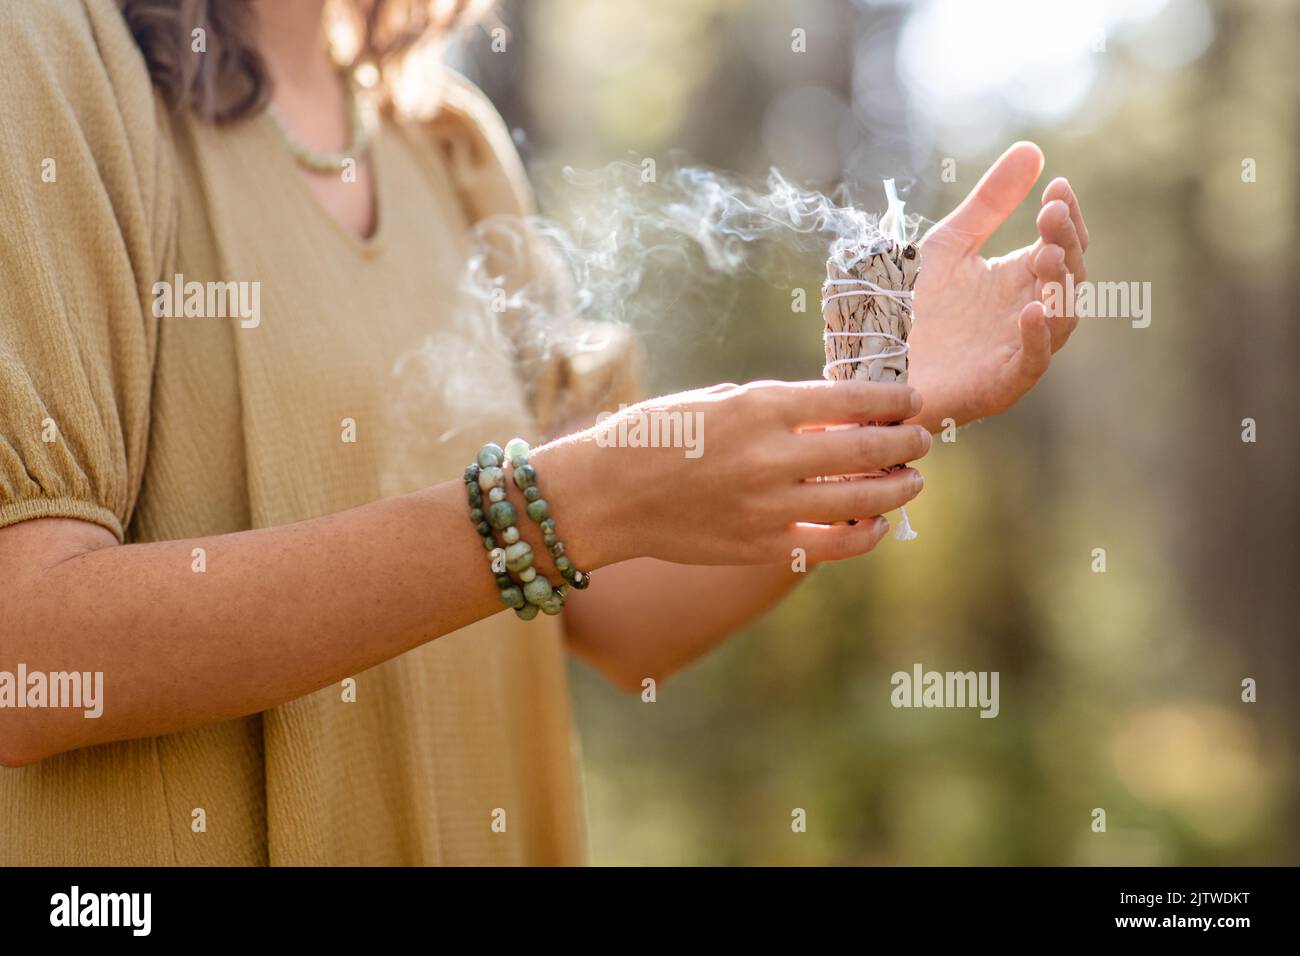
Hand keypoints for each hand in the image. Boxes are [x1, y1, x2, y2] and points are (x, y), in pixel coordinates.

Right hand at [532, 380, 930, 567]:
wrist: (605, 494)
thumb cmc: (656, 435)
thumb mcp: (718, 401)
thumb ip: (777, 408)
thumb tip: (838, 417)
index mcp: (760, 406)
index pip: (854, 399)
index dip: (894, 401)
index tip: (913, 401)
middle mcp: (772, 455)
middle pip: (868, 450)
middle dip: (906, 444)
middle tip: (921, 442)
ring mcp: (768, 505)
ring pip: (861, 500)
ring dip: (897, 489)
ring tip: (910, 481)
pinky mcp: (760, 545)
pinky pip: (833, 544)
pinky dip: (865, 535)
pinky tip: (876, 526)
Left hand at [906, 141, 1089, 430]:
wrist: (872, 365)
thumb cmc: (909, 307)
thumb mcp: (947, 245)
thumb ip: (988, 205)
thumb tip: (1033, 150)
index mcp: (1018, 278)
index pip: (1061, 243)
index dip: (1064, 216)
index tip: (1056, 186)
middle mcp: (1027, 310)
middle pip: (1069, 276)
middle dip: (1065, 243)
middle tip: (1049, 214)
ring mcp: (1018, 348)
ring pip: (1062, 319)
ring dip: (1060, 286)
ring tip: (1047, 254)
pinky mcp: (1002, 384)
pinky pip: (1033, 362)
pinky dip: (1037, 337)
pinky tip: (1030, 309)